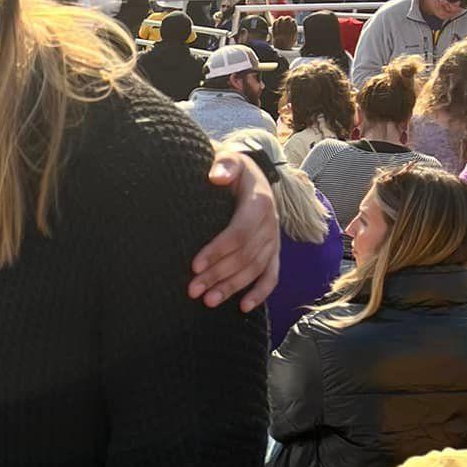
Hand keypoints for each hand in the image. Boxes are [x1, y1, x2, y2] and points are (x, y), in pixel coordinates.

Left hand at [191, 149, 279, 310]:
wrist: (251, 174)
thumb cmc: (231, 168)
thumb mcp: (229, 158)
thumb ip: (224, 164)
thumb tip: (216, 176)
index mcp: (259, 203)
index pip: (238, 233)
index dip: (217, 250)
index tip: (194, 265)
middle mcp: (270, 223)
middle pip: (245, 256)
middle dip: (218, 275)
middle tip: (193, 290)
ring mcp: (273, 239)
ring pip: (255, 269)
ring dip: (233, 288)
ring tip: (208, 301)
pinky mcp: (273, 251)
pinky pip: (272, 275)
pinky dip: (260, 293)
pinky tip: (244, 308)